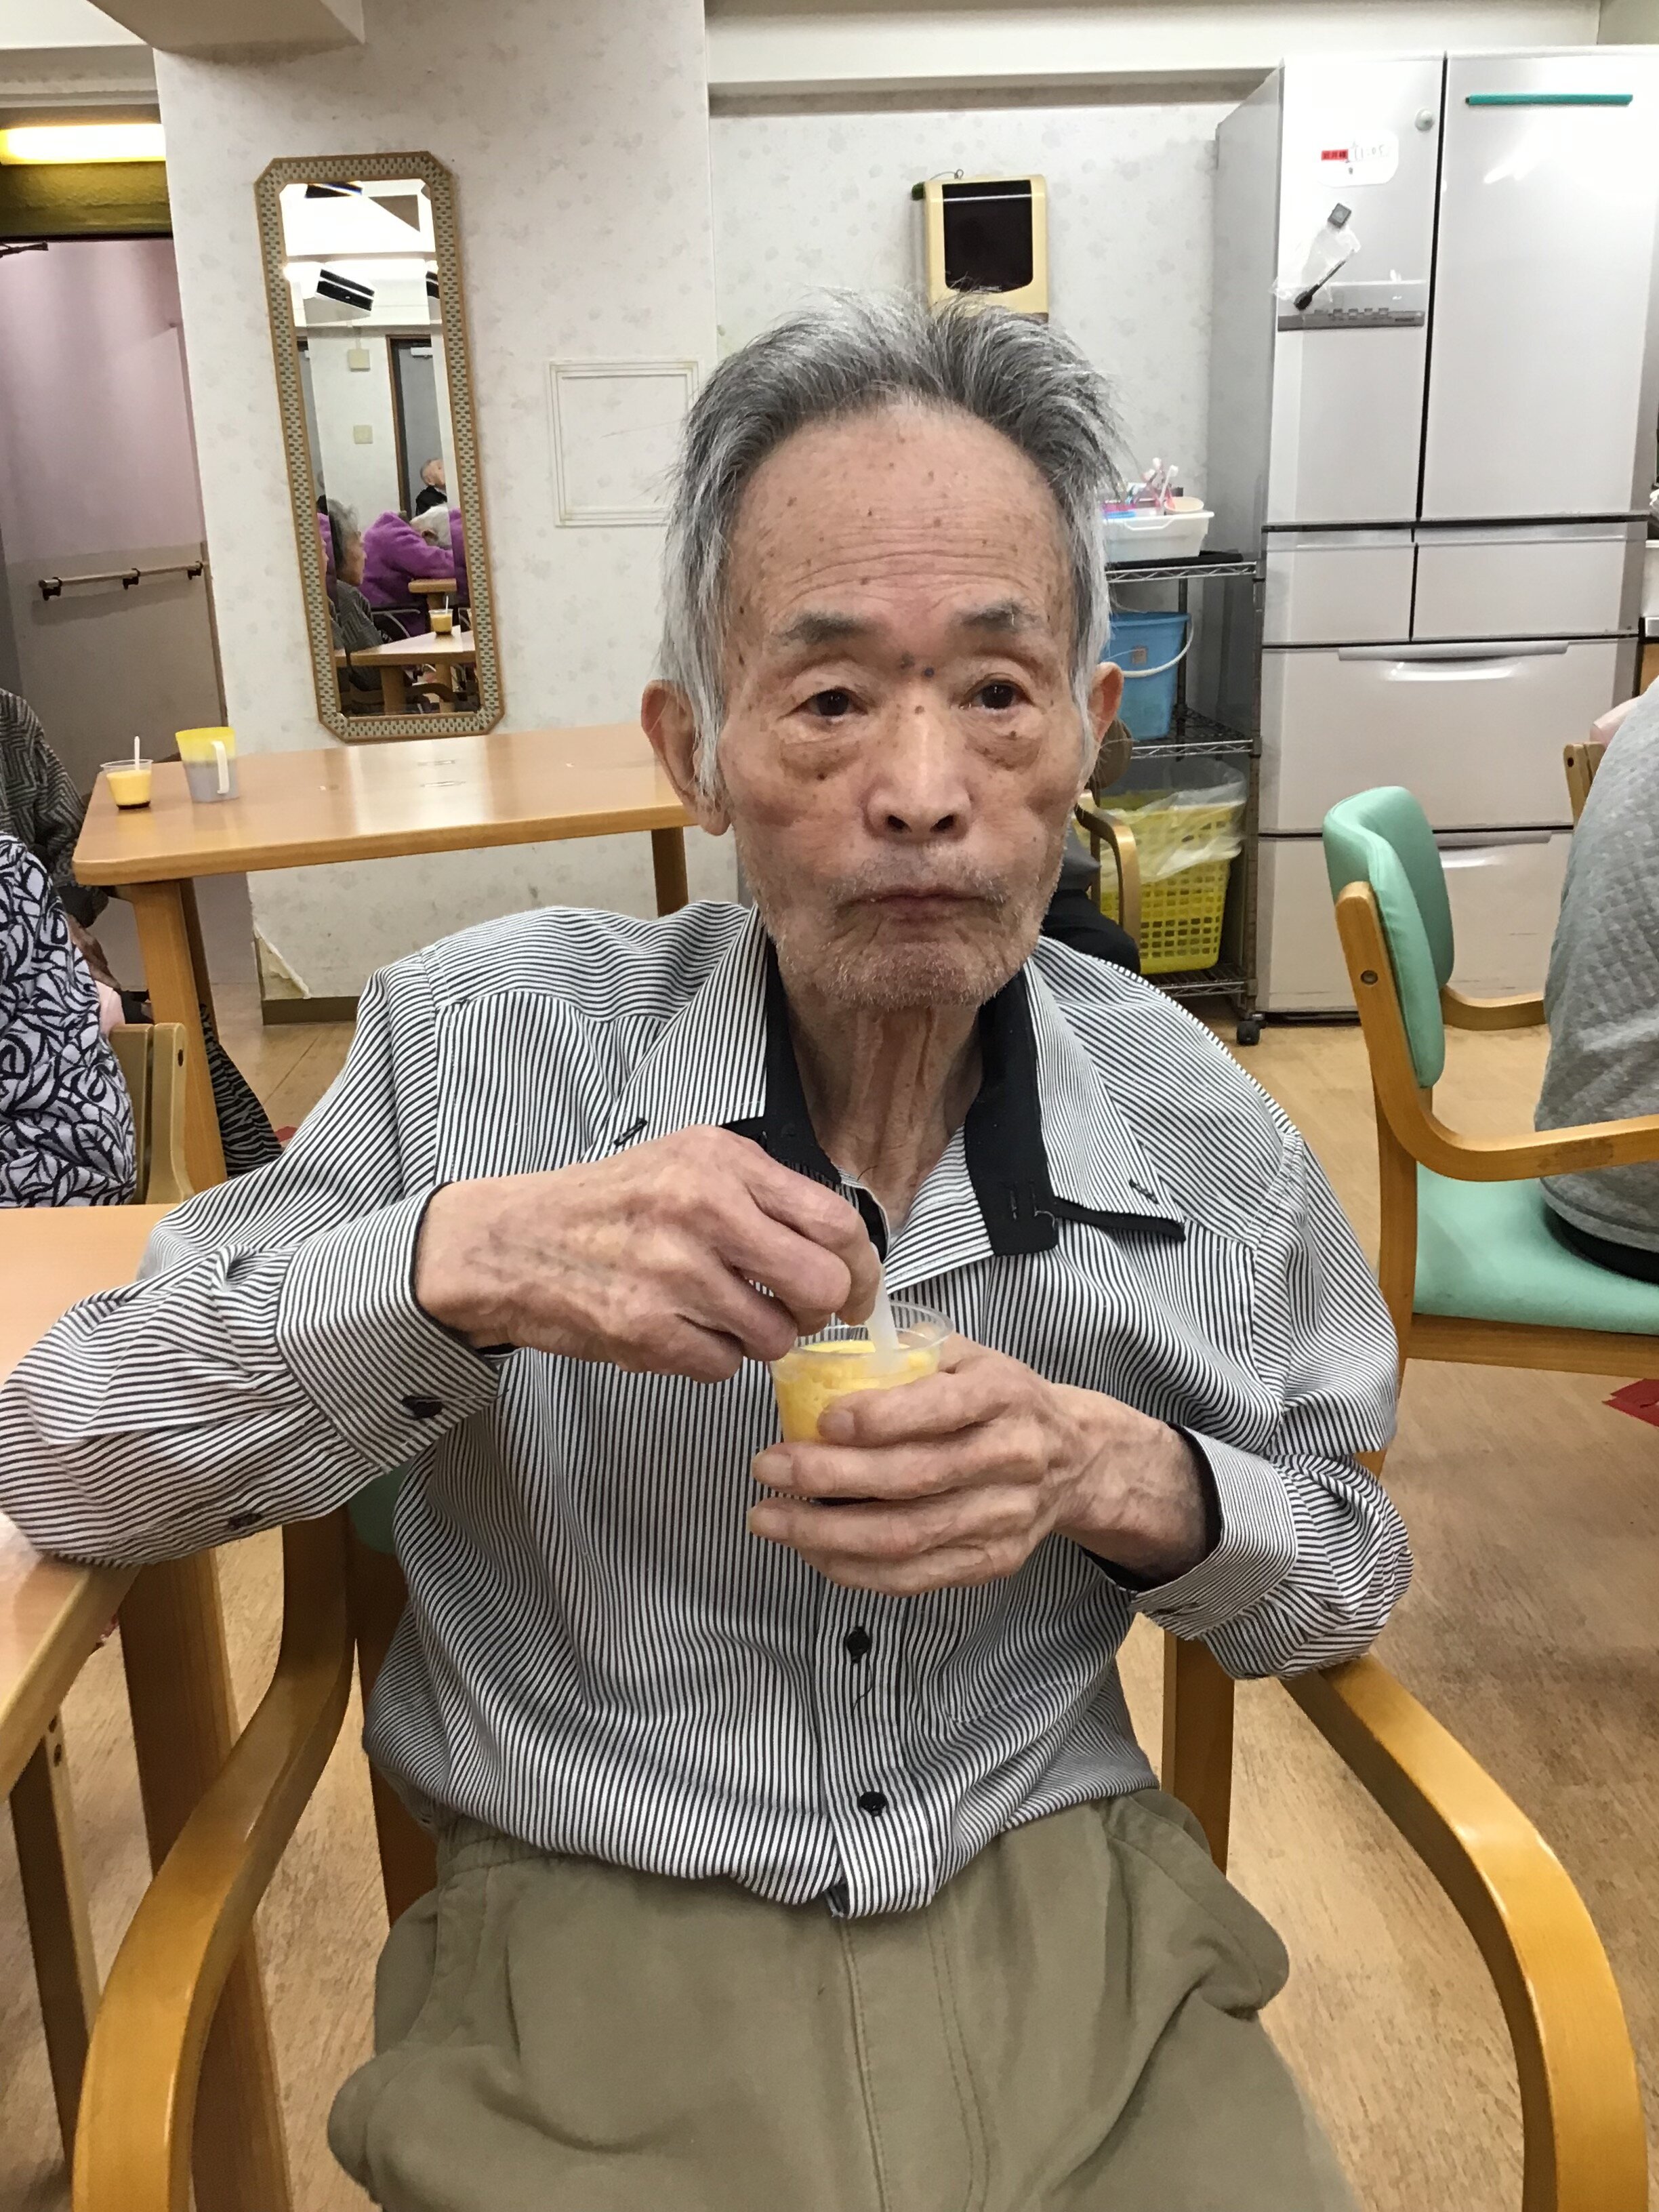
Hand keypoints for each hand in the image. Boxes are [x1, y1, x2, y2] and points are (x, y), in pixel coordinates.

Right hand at [414, 1127, 880, 1380]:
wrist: (512, 1242)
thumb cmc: (607, 1206)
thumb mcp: (687, 1163)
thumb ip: (762, 1193)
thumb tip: (839, 1246)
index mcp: (720, 1163)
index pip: (835, 1222)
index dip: (863, 1268)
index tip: (858, 1291)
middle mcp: (701, 1210)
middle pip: (820, 1285)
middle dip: (820, 1311)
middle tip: (799, 1312)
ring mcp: (672, 1273)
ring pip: (775, 1336)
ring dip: (760, 1337)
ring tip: (723, 1315)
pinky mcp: (645, 1330)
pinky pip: (724, 1366)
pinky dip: (713, 1359)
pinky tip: (684, 1329)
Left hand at [748, 1339, 1211, 1594]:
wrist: (1077, 1459)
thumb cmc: (1002, 1401)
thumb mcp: (969, 1358)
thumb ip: (906, 1356)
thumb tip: (817, 1360)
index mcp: (1005, 1394)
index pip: (943, 1408)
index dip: (881, 1417)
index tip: (822, 1419)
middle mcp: (1013, 1457)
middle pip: (915, 1478)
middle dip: (830, 1477)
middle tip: (767, 1466)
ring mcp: (1005, 1517)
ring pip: (908, 1537)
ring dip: (827, 1532)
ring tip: (770, 1517)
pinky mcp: (993, 1561)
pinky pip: (915, 1576)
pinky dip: (854, 1568)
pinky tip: (810, 1549)